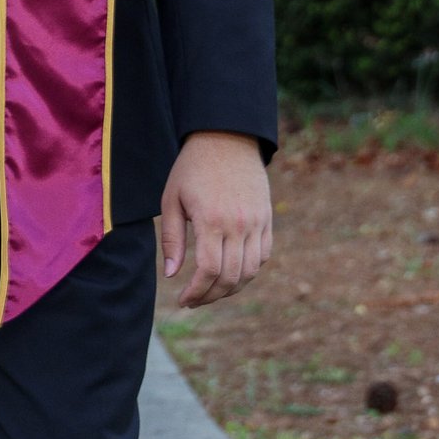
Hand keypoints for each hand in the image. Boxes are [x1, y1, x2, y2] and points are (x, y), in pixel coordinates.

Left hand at [159, 132, 272, 309]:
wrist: (226, 138)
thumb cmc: (192, 168)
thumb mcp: (172, 200)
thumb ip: (172, 239)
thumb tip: (171, 275)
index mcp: (212, 220)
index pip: (209, 271)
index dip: (196, 292)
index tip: (184, 300)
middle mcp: (239, 224)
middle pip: (230, 277)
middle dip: (211, 296)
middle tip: (194, 300)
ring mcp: (257, 222)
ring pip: (250, 271)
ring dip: (231, 289)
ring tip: (212, 291)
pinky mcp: (267, 218)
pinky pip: (263, 256)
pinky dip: (249, 271)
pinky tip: (231, 273)